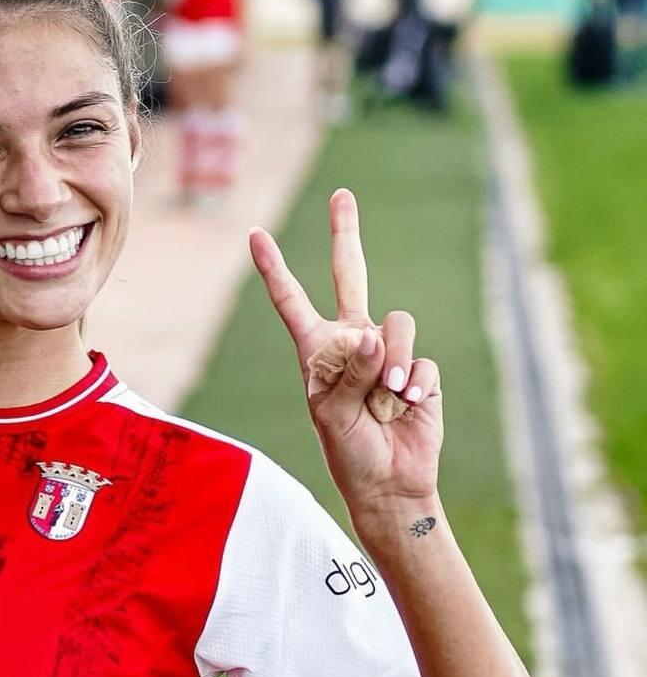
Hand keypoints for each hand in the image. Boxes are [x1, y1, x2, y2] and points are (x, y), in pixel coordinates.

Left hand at [248, 188, 442, 514]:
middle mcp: (352, 343)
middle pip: (350, 277)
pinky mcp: (419, 369)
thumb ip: (351, 373)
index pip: (293, 303)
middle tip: (341, 195)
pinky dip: (416, 384)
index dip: (275, 270)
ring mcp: (388, 353)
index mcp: (318, 352)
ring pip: (396, 326)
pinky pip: (422, 361)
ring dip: (394, 362)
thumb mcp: (333, 415)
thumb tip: (374, 336)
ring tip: (389, 397)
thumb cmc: (349, 451)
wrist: (389, 481)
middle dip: (346, 235)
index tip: (255, 234)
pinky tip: (409, 406)